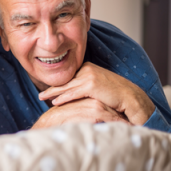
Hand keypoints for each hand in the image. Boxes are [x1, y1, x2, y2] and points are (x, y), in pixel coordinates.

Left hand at [39, 62, 154, 124]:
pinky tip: (55, 102)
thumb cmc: (114, 94)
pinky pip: (73, 93)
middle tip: (40, 95)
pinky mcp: (90, 85)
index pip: (68, 77)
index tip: (47, 90)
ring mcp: (88, 76)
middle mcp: (86, 69)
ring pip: (66, 86)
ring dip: (52, 93)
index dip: (58, 84)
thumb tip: (74, 93)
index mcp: (87, 67)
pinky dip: (63, 98)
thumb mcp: (97, 86)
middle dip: (51, 88)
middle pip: (65, 80)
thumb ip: (85, 86)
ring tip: (42, 98)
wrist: (130, 97)